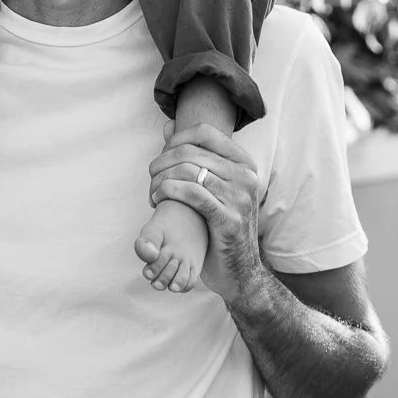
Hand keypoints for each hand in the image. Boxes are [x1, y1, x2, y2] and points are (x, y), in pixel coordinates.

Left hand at [148, 122, 264, 304]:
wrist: (239, 272)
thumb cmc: (218, 226)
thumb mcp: (210, 188)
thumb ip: (191, 156)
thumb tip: (167, 126)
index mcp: (245, 163)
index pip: (205, 132)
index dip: (176, 138)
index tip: (161, 155)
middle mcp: (247, 176)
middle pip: (192, 151)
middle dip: (162, 161)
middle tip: (151, 177)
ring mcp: (241, 198)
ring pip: (189, 170)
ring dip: (161, 179)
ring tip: (153, 192)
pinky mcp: (230, 219)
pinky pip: (192, 193)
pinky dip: (168, 192)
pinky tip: (158, 200)